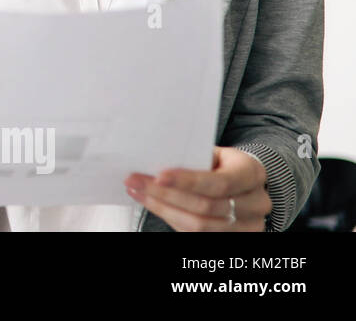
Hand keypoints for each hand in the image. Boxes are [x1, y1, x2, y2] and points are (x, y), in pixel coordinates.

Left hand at [125, 146, 269, 230]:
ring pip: (199, 225)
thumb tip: (156, 159)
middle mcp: (256, 202)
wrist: (245, 181)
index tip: (158, 176)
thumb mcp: (215, 153)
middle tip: (135, 182)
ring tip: (139, 193)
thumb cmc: (224, 164)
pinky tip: (153, 204)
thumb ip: (194, 157)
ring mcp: (248, 225)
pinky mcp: (234, 237)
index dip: (187, 182)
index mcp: (251, 173)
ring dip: (163, 209)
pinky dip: (171, 218)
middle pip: (206, 207)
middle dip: (165, 195)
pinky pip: (196, 234)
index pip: (219, 182)